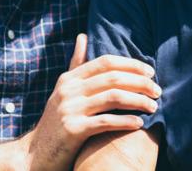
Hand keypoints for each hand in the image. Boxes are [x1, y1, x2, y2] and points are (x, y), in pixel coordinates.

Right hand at [18, 34, 159, 170]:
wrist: (33, 156)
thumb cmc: (56, 121)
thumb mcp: (64, 90)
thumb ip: (76, 65)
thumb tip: (83, 36)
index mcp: (69, 78)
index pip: (106, 62)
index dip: (131, 64)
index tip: (150, 72)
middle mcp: (68, 90)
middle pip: (113, 78)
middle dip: (140, 83)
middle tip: (158, 91)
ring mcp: (69, 109)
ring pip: (113, 97)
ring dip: (138, 101)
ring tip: (154, 106)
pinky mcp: (72, 130)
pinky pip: (105, 122)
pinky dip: (125, 121)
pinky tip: (139, 123)